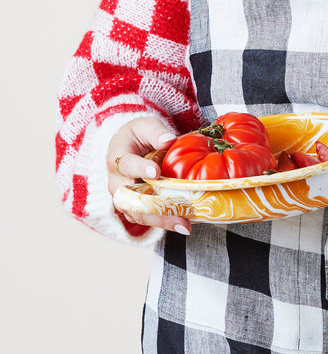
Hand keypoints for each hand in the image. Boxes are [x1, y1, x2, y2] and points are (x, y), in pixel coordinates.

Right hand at [107, 117, 191, 234]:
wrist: (126, 148)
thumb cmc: (137, 136)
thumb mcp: (145, 126)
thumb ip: (156, 132)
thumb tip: (169, 140)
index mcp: (117, 158)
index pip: (126, 165)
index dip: (140, 169)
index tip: (155, 172)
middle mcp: (117, 183)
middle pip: (132, 199)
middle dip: (155, 209)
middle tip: (178, 215)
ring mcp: (123, 198)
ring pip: (139, 214)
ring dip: (162, 222)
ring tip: (184, 226)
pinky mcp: (133, 208)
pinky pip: (146, 218)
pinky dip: (164, 223)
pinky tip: (183, 225)